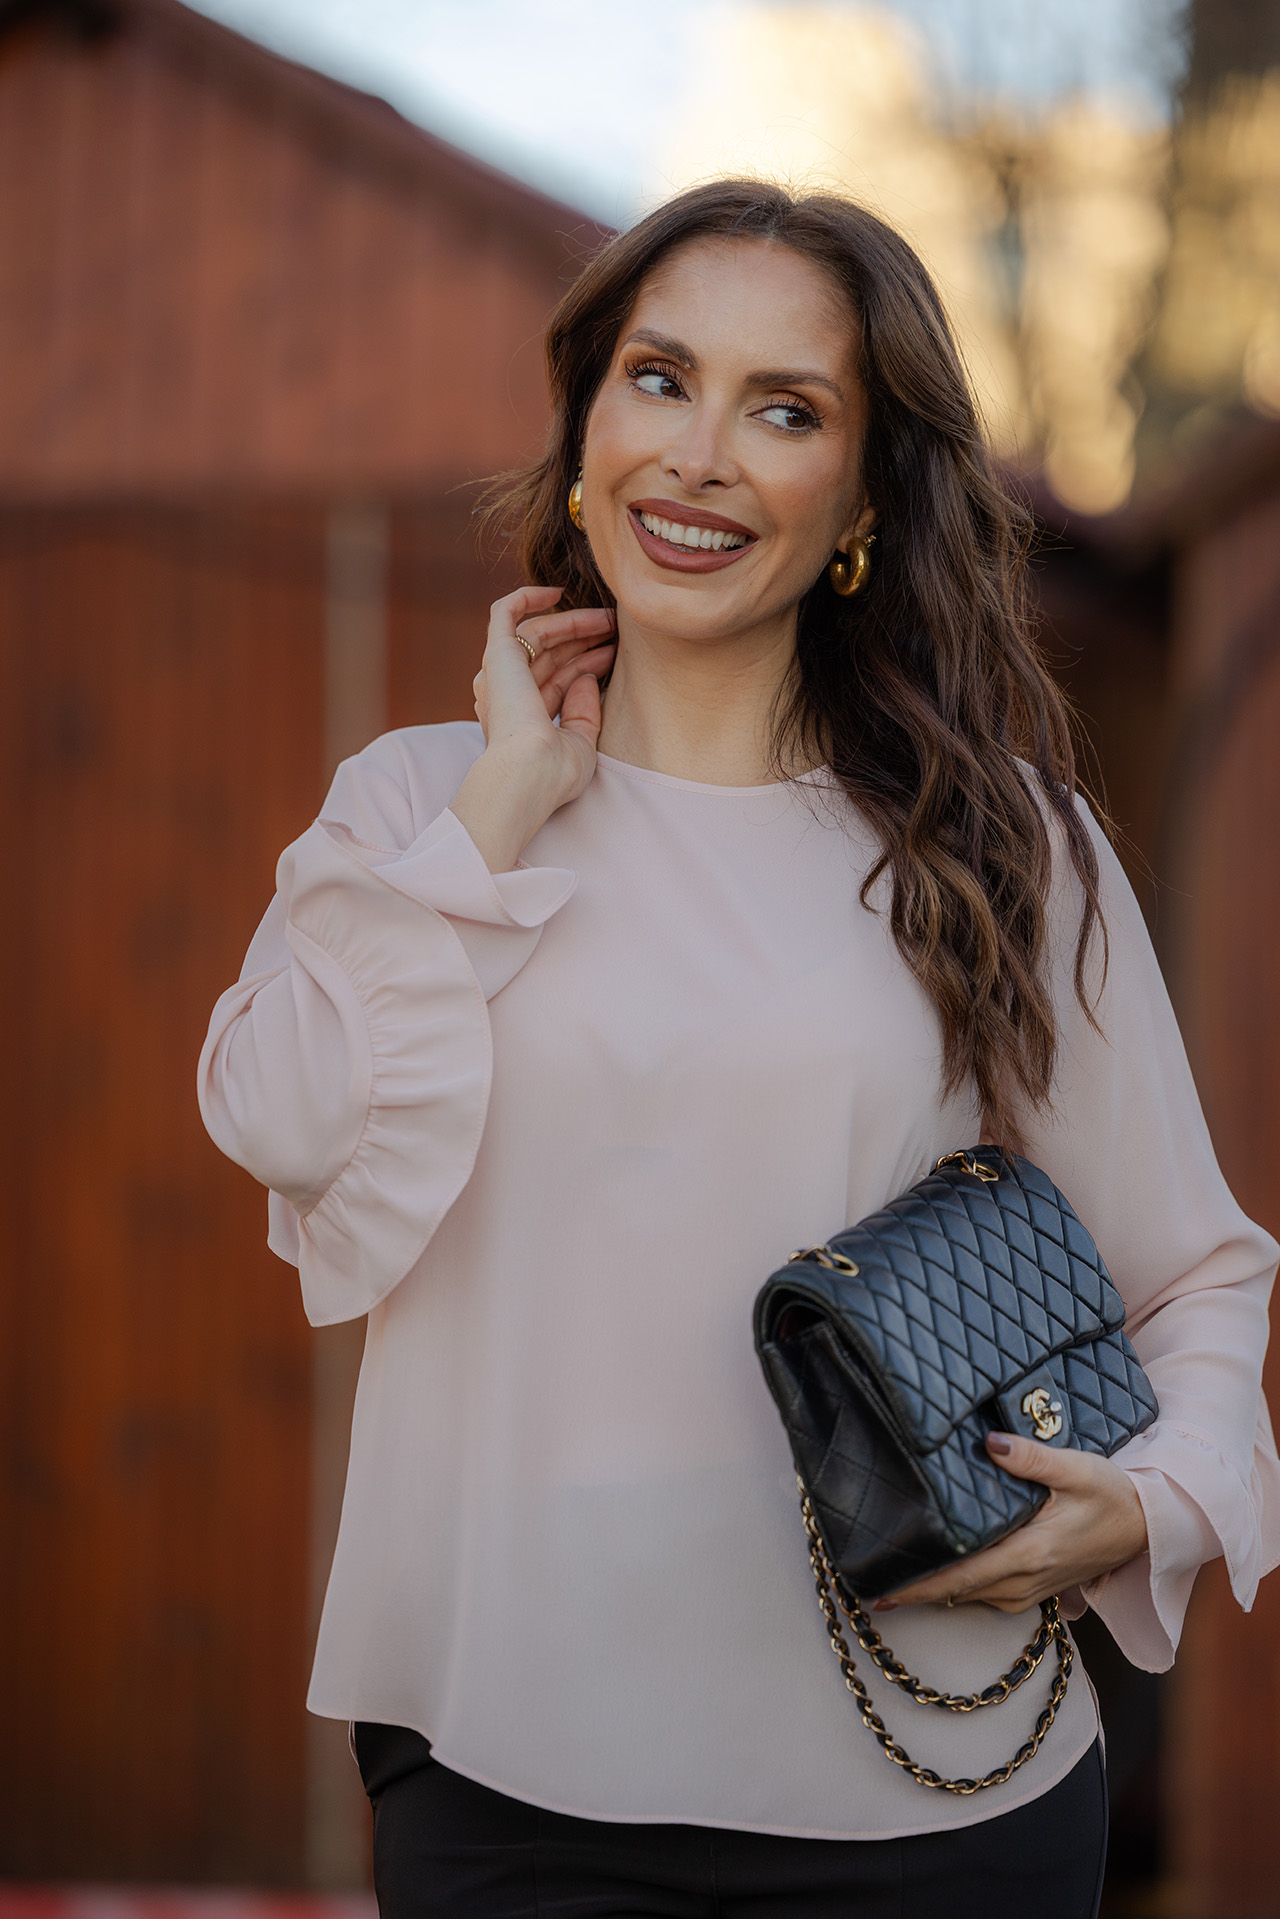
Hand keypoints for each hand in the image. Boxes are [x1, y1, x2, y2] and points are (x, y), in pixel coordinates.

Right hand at [451, 585, 615, 871]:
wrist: (529, 774)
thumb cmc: (554, 775)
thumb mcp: (580, 744)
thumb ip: (584, 713)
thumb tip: (586, 677)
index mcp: (522, 719)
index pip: (557, 679)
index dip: (588, 663)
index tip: (616, 654)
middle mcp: (505, 694)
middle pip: (548, 654)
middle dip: (584, 639)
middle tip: (617, 628)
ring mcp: (498, 673)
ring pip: (536, 632)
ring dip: (572, 622)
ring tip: (608, 617)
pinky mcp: (497, 654)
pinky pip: (504, 613)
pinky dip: (527, 597)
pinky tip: (557, 591)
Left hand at [875, 1433, 1148, 1615]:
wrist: (1147, 1526)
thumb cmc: (1111, 1493)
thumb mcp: (1075, 1468)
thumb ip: (1030, 1457)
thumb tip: (988, 1443)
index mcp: (1029, 1554)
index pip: (962, 1576)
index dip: (920, 1586)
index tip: (883, 1591)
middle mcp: (1024, 1582)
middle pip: (957, 1592)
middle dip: (914, 1590)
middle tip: (868, 1580)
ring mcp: (1029, 1591)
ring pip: (969, 1597)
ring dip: (934, 1590)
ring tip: (892, 1574)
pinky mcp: (1034, 1590)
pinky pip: (985, 1595)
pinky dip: (958, 1587)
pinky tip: (936, 1571)